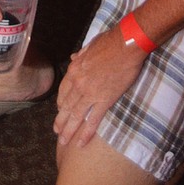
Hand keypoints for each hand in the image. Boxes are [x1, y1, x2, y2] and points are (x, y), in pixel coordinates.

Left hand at [54, 25, 145, 147]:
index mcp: (75, 69)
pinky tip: (81, 143)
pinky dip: (86, 133)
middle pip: (67, 106)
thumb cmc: (110, 41)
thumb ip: (81, 55)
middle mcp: (79, 83)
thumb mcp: (90, 45)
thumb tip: (73, 57)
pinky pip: (93, 120)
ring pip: (76, 116)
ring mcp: (90, 93)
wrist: (126, 44)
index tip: (61, 110)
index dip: (61, 103)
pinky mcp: (104, 100)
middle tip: (57, 132)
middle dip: (61, 121)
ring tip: (63, 142)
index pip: (64, 90)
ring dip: (68, 131)